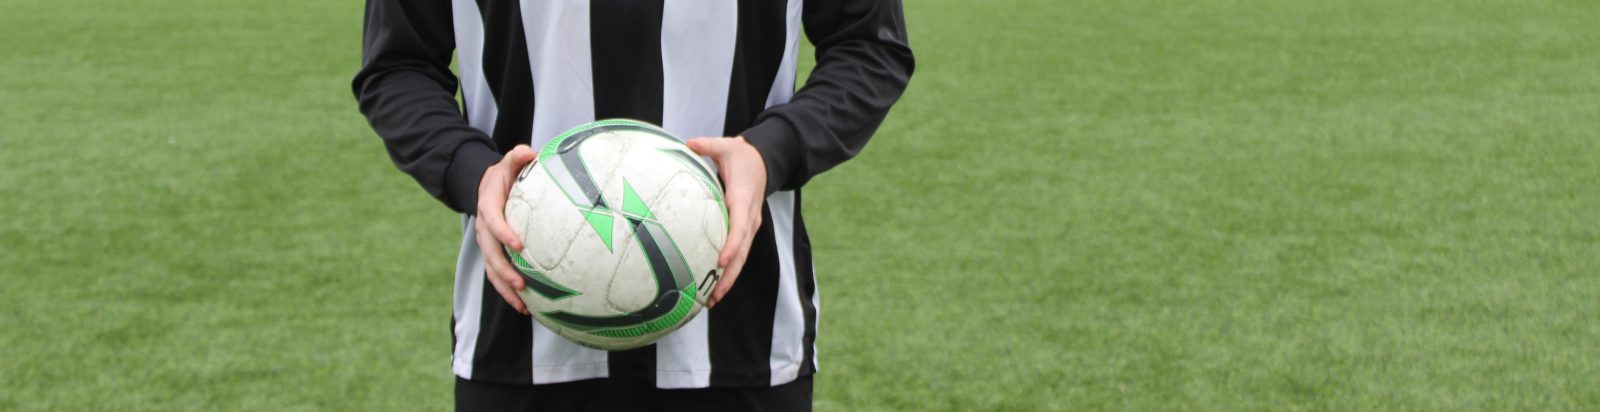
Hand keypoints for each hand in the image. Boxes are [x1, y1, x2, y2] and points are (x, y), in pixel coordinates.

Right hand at [475, 145, 537, 314]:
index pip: (494, 223)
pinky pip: (498, 276)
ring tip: (523, 306)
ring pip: (492, 271)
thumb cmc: (504, 175)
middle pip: (490, 255)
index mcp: (488, 208)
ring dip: (506, 289)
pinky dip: (509, 292)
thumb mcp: (508, 163)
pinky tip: (526, 306)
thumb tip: (529, 151)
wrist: (485, 187)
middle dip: (504, 272)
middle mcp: (484, 231)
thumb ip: (517, 157)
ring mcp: (486, 245)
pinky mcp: (493, 255)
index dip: (504, 234)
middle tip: (521, 284)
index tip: (519, 245)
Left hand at [686, 136, 766, 307]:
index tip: (721, 261)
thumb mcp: (727, 145)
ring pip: (741, 258)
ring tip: (712, 301)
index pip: (740, 227)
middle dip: (729, 275)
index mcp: (743, 199)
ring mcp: (750, 226)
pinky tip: (713, 287)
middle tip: (714, 295)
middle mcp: (750, 218)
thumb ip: (708, 145)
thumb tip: (689, 143)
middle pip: (742, 252)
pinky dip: (727, 272)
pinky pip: (738, 254)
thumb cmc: (742, 155)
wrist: (764, 161)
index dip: (732, 244)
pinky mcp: (746, 230)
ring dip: (728, 280)